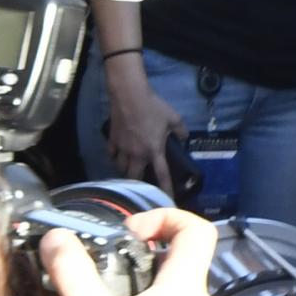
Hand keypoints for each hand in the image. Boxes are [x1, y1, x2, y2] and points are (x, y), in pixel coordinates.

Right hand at [105, 69, 187, 191]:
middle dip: (138, 184)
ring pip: (121, 168)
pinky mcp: (111, 140)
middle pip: (134, 177)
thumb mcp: (174, 118)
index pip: (162, 175)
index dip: (165, 189)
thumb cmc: (153, 106)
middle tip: (142, 186)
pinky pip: (112, 155)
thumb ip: (181, 131)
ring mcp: (122, 148)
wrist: (129, 95)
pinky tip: (118, 156)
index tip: (167, 200)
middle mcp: (137, 154)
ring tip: (130, 171)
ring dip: (126, 171)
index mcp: (154, 151)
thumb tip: (184, 138)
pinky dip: (115, 158)